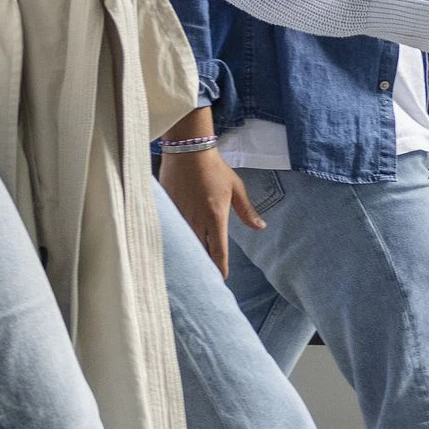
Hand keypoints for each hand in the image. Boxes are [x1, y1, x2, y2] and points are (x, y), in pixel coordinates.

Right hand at [157, 147, 262, 272]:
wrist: (188, 150)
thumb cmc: (214, 168)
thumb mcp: (235, 188)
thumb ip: (247, 211)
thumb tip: (260, 227)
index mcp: (215, 217)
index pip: (218, 252)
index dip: (220, 268)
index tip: (222, 278)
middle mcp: (196, 221)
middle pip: (199, 252)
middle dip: (203, 265)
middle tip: (206, 275)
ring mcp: (179, 216)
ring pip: (184, 244)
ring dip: (189, 253)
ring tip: (192, 265)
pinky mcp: (167, 210)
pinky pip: (172, 231)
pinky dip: (176, 240)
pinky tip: (177, 246)